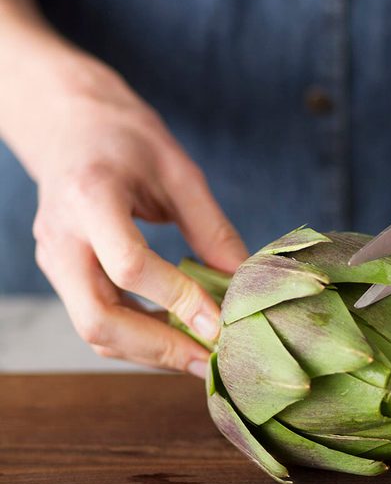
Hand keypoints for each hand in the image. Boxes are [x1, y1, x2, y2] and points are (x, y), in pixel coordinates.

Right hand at [27, 54, 247, 375]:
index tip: (221, 322)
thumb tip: (244, 282)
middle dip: (157, 349)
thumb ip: (211, 228)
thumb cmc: (124, 136)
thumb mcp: (179, 170)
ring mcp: (53, 259)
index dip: (178, 300)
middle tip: (209, 361)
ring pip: (92, 329)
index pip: (129, 265)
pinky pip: (94, 318)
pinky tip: (174, 338)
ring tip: (200, 358)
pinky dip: (134, 336)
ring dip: (147, 351)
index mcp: (91, 197)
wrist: (67, 123)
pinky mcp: (59, 272)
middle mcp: (61, 236)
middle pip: (97, 318)